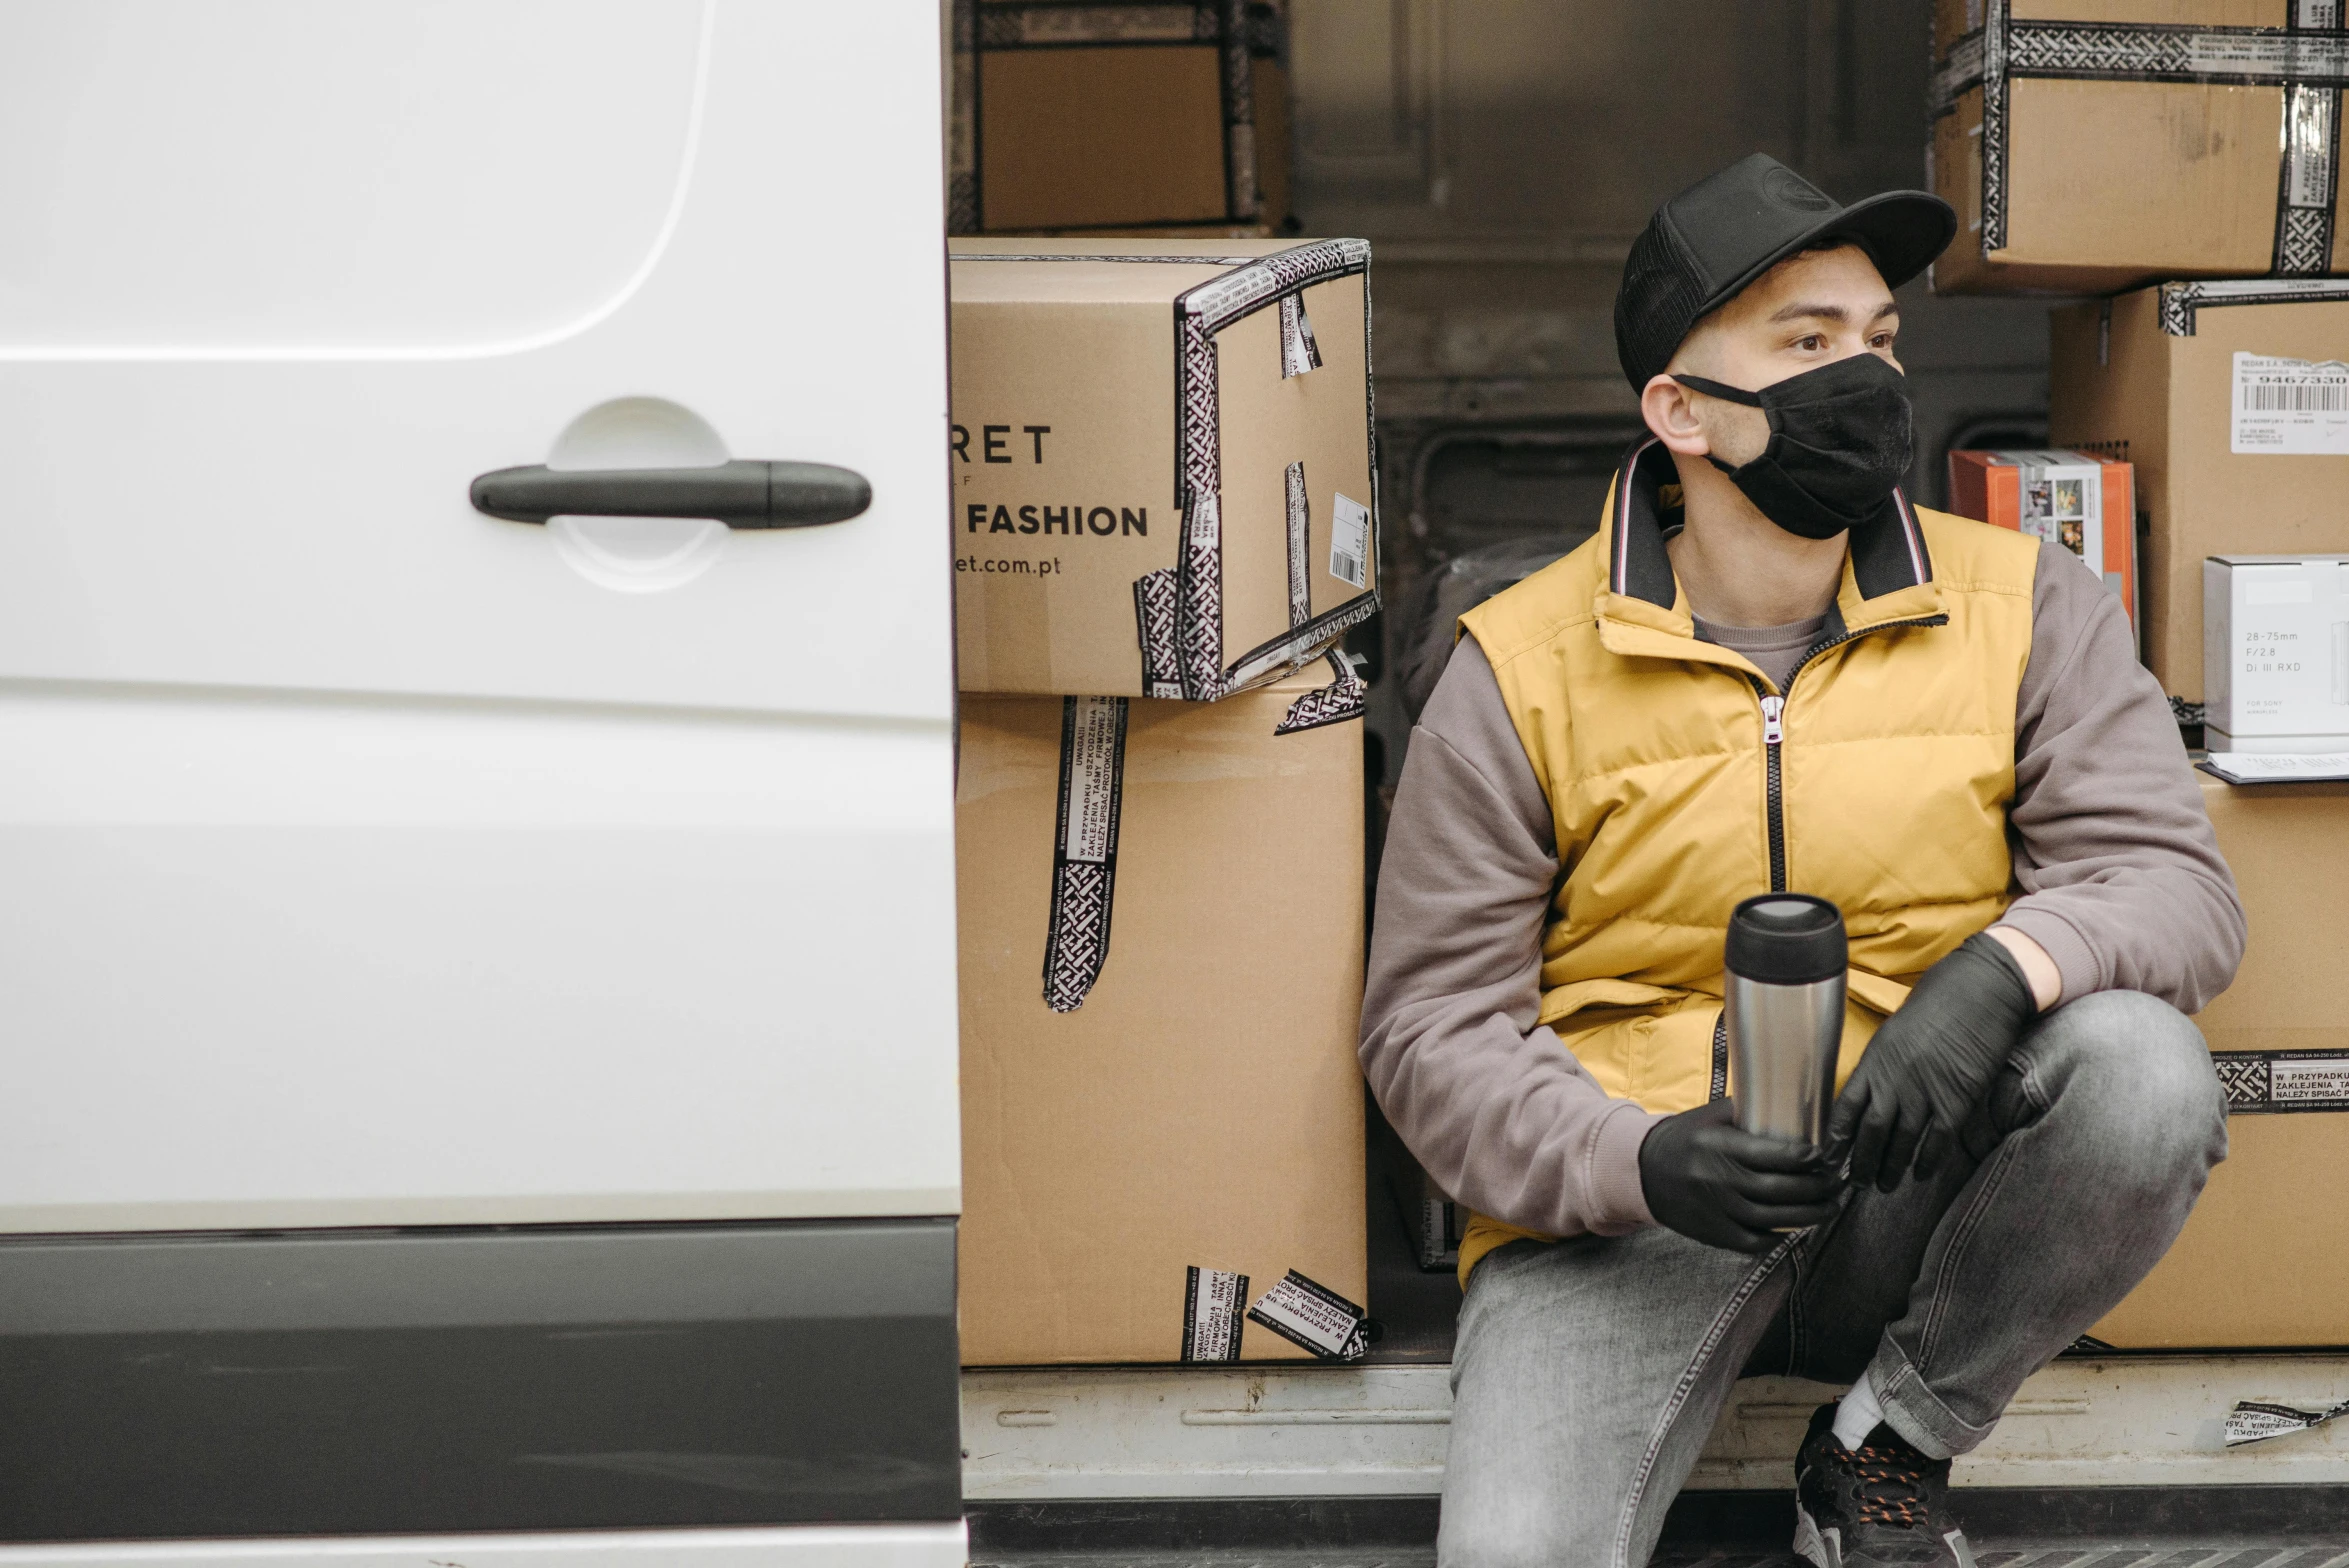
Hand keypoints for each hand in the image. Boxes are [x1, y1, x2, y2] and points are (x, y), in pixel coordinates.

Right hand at [1638, 1100, 1845, 1252]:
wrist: (1642, 1171)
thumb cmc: (1684, 1139)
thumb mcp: (1709, 1117)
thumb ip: (1744, 1111)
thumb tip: (1788, 1102)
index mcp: (1718, 1146)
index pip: (1770, 1154)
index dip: (1803, 1157)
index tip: (1822, 1155)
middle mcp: (1717, 1179)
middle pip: (1778, 1189)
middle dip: (1815, 1188)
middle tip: (1837, 1182)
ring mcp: (1715, 1209)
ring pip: (1772, 1218)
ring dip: (1808, 1216)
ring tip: (1830, 1207)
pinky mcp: (1712, 1233)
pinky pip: (1753, 1241)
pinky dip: (1779, 1237)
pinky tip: (1796, 1228)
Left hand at [1827, 931, 2037, 1191]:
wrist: (1977, 992)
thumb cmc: (1935, 1006)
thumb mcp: (1894, 1033)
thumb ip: (1881, 1065)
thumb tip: (1869, 1092)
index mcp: (1874, 1061)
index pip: (1845, 1109)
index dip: (1834, 1139)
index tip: (1826, 1159)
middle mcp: (1895, 1080)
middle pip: (1870, 1132)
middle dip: (1861, 1162)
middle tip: (1855, 1183)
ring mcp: (1926, 1091)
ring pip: (1901, 1141)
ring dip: (1891, 1168)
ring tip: (1884, 1186)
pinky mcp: (1957, 1099)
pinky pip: (1937, 1140)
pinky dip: (1928, 1160)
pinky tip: (1922, 1173)